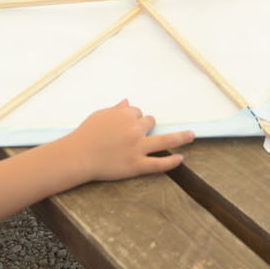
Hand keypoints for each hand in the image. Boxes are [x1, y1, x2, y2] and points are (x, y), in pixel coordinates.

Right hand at [67, 101, 191, 181]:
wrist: (78, 155)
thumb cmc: (86, 134)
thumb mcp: (100, 116)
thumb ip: (116, 110)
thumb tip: (128, 103)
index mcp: (126, 115)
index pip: (138, 112)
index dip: (133, 118)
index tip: (127, 125)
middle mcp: (135, 129)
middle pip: (150, 122)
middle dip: (147, 126)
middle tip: (136, 134)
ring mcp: (138, 148)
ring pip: (165, 140)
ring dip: (181, 137)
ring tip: (191, 136)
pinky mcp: (137, 165)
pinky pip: (159, 164)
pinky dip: (171, 162)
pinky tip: (181, 159)